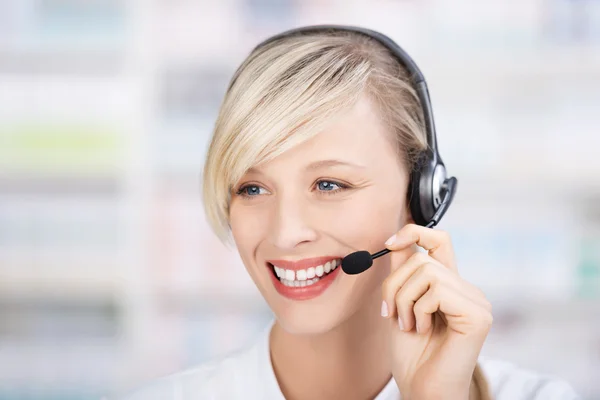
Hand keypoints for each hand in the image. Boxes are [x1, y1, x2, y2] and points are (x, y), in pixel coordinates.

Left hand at [381, 224, 492, 399]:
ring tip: (408, 325)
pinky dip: (418, 311)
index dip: (414, 232)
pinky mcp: (478, 315)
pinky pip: (436, 291)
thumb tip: (396, 242)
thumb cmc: (411, 354)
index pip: (439, 240)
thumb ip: (401, 274)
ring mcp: (476, 301)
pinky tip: (422, 331)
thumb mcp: (399, 305)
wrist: (421, 389)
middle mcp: (466, 289)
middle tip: (391, 313)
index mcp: (449, 285)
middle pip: (421, 257)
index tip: (388, 244)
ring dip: (403, 300)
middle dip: (394, 284)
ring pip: (426, 271)